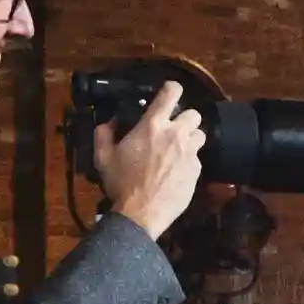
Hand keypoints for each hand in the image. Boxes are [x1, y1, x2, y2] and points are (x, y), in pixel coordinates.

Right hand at [94, 81, 204, 240]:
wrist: (141, 214)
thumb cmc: (121, 184)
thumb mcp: (103, 156)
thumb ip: (104, 133)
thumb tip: (109, 122)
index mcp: (152, 125)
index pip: (171, 93)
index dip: (172, 89)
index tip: (170, 92)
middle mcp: (175, 135)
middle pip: (194, 114)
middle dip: (185, 119)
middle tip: (174, 129)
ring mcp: (189, 154)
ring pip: (200, 135)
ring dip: (191, 138)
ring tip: (179, 149)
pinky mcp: (196, 172)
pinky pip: (198, 159)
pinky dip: (190, 161)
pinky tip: (178, 171)